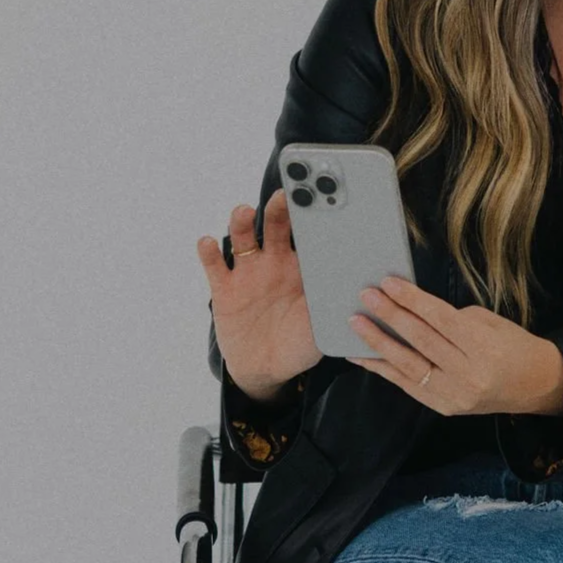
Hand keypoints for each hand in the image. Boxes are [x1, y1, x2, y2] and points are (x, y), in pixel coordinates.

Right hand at [196, 189, 321, 399]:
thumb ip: (332, 303)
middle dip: (280, 208)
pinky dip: (209, 253)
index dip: (313, 217)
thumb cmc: (300, 343)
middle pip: (276, 226)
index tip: (321, 199)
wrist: (266, 369)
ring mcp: (247, 274)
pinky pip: (214, 266)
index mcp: (303, 267)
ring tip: (244, 211)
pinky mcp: (224, 290)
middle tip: (286, 194)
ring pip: (243, 239)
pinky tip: (207, 243)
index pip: (308, 234)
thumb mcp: (322, 325)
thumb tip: (355, 287)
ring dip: (242, 222)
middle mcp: (274, 263)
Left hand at [346, 275, 562, 416]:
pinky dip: (382, 369)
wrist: (534, 385)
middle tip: (367, 297)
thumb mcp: (491, 323)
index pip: (440, 320)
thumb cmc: (513, 346)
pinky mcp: (444, 408)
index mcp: (485, 347)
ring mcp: (455, 395)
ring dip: (378, 343)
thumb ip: (453, 319)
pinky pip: (406, 385)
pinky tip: (362, 355)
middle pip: (422, 340)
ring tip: (356, 323)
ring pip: (408, 365)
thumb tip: (412, 309)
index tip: (388, 283)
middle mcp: (469, 374)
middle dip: (391, 316)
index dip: (412, 300)